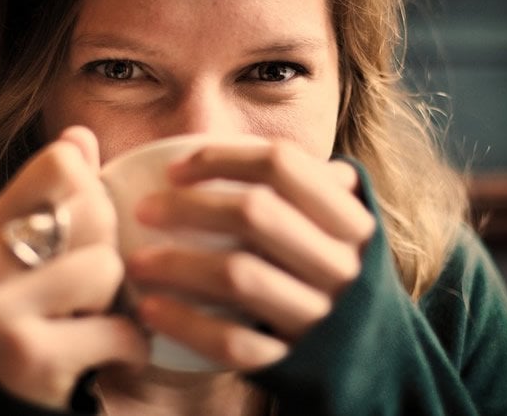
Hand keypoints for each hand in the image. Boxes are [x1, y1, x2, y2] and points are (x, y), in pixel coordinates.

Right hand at [0, 126, 148, 408]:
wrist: (12, 404)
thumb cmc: (43, 318)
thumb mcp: (46, 253)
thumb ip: (61, 194)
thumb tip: (79, 133)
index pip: (62, 162)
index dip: (94, 194)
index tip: (87, 234)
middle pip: (91, 207)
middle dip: (110, 250)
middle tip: (93, 288)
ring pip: (105, 266)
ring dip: (119, 302)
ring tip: (94, 319)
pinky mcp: (26, 355)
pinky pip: (117, 328)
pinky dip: (130, 347)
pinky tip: (110, 355)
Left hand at [127, 141, 374, 370]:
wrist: (370, 362)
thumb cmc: (332, 277)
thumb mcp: (338, 230)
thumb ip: (307, 188)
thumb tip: (241, 145)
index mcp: (350, 221)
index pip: (282, 164)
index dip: (221, 157)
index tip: (174, 170)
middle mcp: (341, 264)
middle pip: (255, 214)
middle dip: (188, 207)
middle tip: (143, 210)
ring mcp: (320, 316)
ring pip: (239, 277)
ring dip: (177, 265)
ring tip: (136, 262)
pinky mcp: (294, 361)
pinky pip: (233, 342)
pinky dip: (187, 324)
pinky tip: (151, 310)